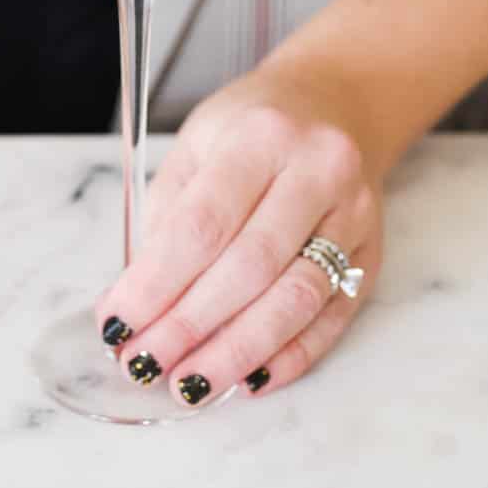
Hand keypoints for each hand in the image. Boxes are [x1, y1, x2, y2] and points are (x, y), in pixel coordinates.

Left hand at [95, 67, 382, 407]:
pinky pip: (332, 319)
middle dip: (189, 326)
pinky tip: (249, 380)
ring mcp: (352, 216)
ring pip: (295, 300)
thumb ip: (169, 214)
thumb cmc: (254, 125)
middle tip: (144, 362)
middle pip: (249, 268)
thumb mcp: (198, 142)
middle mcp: (317, 171)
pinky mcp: (371, 255)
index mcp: (261, 137)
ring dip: (236, 353)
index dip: (156, 284)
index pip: (203, 224)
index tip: (117, 324)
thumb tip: (136, 301)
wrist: (335, 102)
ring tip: (189, 385)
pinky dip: (290, 357)